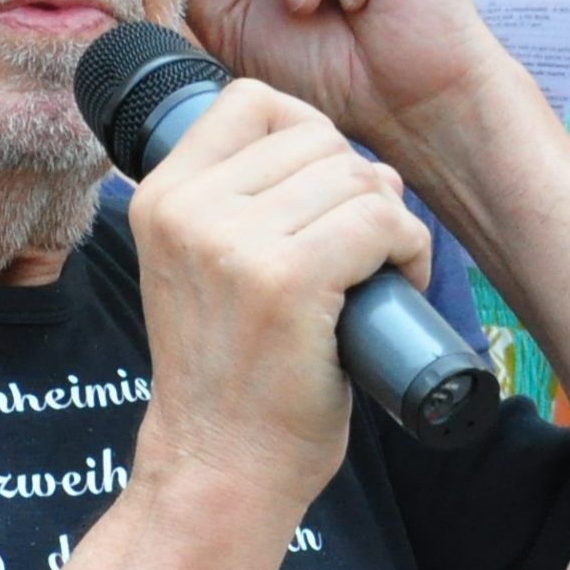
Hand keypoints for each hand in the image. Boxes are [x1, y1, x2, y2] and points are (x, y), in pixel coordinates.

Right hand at [124, 72, 436, 515]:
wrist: (219, 468)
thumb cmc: (230, 378)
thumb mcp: (202, 270)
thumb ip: (239, 206)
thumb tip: (351, 158)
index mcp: (160, 197)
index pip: (252, 102)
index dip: (309, 136)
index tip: (322, 196)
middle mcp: (189, 209)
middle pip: (318, 138)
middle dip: (359, 188)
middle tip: (360, 253)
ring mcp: (236, 243)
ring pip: (357, 177)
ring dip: (391, 224)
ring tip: (377, 276)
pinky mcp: (289, 280)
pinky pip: (381, 222)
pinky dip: (409, 251)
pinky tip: (395, 288)